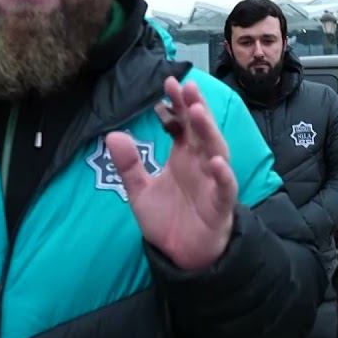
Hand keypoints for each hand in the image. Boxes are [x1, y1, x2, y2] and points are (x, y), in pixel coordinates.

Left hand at [106, 77, 237, 270]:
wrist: (181, 255)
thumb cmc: (167, 219)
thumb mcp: (140, 192)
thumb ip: (129, 165)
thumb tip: (112, 135)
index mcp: (183, 156)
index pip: (182, 123)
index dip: (177, 104)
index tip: (168, 82)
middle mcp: (200, 163)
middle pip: (200, 130)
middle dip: (195, 108)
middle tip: (186, 86)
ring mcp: (212, 182)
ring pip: (215, 151)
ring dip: (209, 132)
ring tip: (198, 112)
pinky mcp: (219, 205)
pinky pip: (225, 188)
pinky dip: (223, 175)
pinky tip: (216, 162)